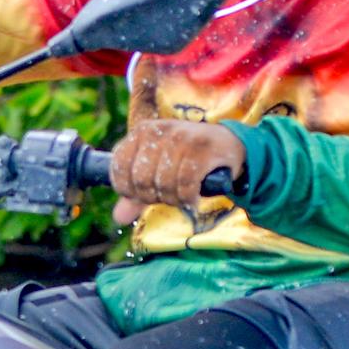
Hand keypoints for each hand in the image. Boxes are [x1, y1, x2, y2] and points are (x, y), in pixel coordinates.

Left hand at [108, 118, 244, 222]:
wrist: (230, 145)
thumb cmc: (188, 159)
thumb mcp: (157, 171)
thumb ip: (136, 193)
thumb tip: (118, 217)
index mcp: (142, 131)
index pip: (118, 166)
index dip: (127, 190)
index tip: (142, 196)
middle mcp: (160, 131)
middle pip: (141, 179)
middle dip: (152, 197)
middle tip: (167, 197)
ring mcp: (182, 138)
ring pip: (163, 184)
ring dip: (173, 199)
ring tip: (181, 196)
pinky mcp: (202, 150)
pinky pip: (185, 185)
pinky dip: (188, 198)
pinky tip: (193, 199)